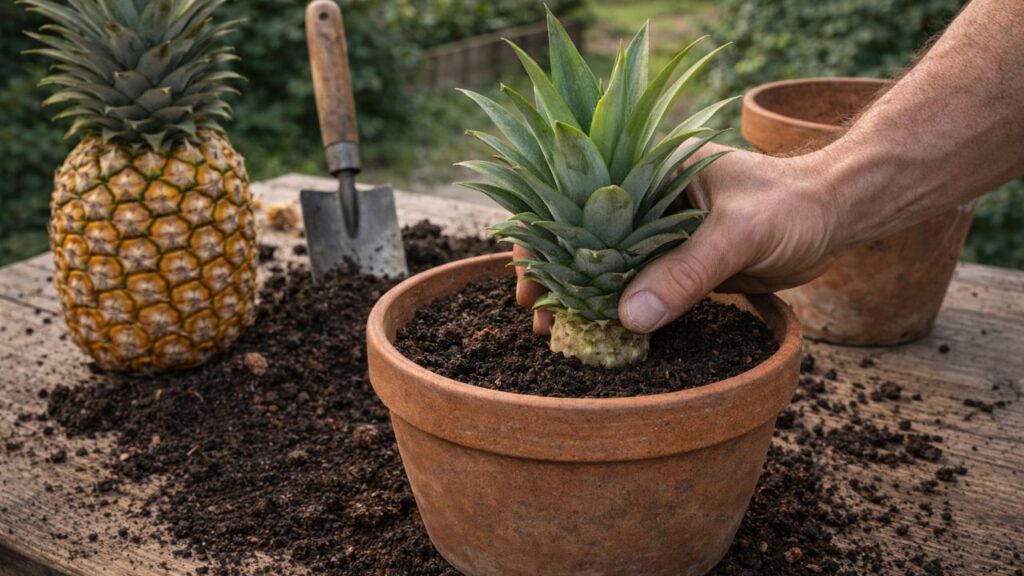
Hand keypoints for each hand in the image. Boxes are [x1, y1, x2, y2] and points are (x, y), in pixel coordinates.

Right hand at [516, 141, 839, 334]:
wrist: (836, 217)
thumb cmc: (792, 207)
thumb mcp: (738, 234)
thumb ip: (686, 273)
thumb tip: (627, 318)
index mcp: (651, 166)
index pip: (580, 195)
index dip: (547, 232)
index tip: (530, 274)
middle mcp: (648, 195)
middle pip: (586, 234)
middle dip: (558, 271)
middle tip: (536, 313)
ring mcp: (662, 230)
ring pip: (609, 263)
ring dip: (584, 295)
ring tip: (557, 330)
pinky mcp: (679, 260)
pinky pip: (639, 284)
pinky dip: (617, 307)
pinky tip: (599, 331)